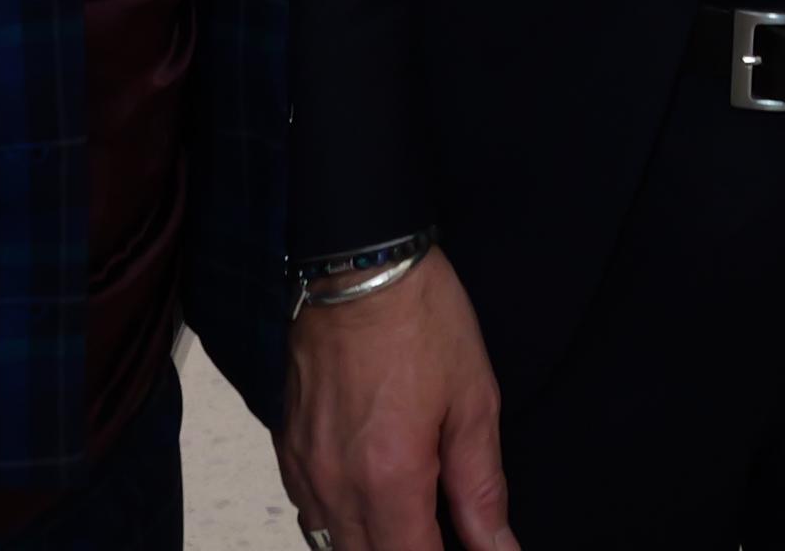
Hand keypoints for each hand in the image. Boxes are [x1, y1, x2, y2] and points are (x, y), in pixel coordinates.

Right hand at [279, 249, 517, 550]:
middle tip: (440, 533)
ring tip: (410, 522)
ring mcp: (305, 468)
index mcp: (390, 479)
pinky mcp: (287, 447)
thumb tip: (498, 547)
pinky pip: (309, 511)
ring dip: (372, 544)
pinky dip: (340, 521)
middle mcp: (337, 485)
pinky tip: (370, 501)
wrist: (354, 262)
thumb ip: (482, 488)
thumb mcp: (473, 401)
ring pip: (333, 544)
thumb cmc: (419, 319)